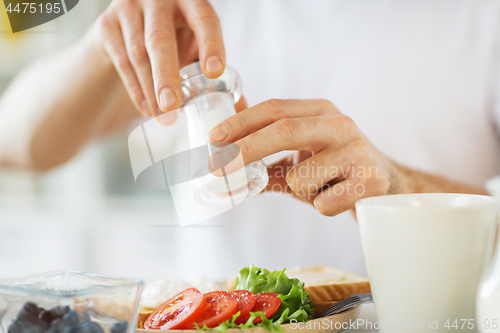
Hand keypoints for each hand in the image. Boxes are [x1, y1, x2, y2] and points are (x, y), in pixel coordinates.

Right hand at [93, 0, 224, 120]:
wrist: (126, 28)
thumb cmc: (172, 38)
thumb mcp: (194, 45)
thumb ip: (213, 69)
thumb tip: (241, 108)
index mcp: (189, 0)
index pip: (204, 18)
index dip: (211, 44)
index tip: (213, 73)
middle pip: (161, 38)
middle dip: (168, 75)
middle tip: (175, 106)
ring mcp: (128, 9)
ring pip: (138, 53)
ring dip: (152, 90)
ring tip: (165, 117)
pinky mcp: (106, 26)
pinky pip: (122, 63)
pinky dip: (136, 90)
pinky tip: (148, 110)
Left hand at [208, 99, 404, 215]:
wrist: (388, 188)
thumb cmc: (336, 171)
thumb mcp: (302, 157)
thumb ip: (266, 155)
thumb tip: (222, 160)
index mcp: (320, 111)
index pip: (274, 108)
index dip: (241, 122)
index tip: (214, 139)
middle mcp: (339, 123)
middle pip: (284, 130)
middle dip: (245, 149)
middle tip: (216, 168)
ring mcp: (357, 150)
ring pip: (300, 179)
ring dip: (300, 192)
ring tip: (322, 188)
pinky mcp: (370, 180)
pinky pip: (322, 204)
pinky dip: (322, 207)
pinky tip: (340, 199)